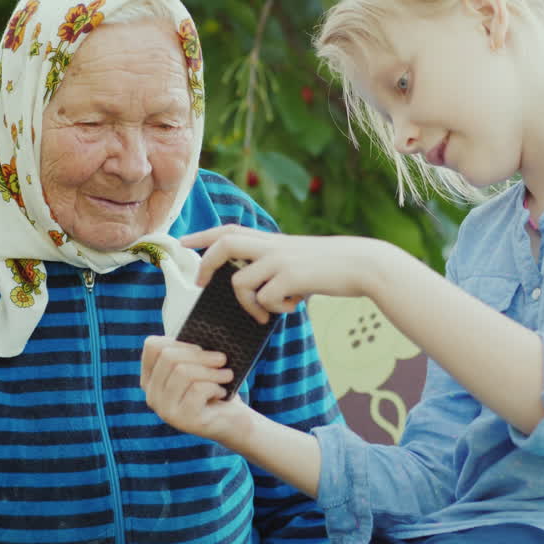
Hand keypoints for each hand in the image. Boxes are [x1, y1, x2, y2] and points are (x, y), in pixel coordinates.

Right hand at [140, 336, 252, 447]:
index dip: (179, 341)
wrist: (233, 421)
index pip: (152, 346)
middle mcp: (152, 396)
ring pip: (182, 372)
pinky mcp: (183, 420)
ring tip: (226, 375)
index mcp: (150, 379)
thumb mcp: (198, 366)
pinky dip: (215, 386)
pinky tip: (221, 393)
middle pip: (168, 357)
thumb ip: (188, 352)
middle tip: (222, 359)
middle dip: (201, 354)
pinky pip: (197, 389)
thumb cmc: (215, 387)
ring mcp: (165, 410)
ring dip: (211, 371)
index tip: (200, 348)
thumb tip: (197, 330)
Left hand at [181, 225, 398, 323]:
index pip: (229, 230)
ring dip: (249, 304)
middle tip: (200, 284)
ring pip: (240, 283)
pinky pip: (265, 299)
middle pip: (224, 245)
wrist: (361, 264)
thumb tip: (258, 292)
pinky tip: (292, 307)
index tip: (182, 243)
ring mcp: (280, 260)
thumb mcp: (299, 259)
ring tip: (267, 313)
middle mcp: (272, 245)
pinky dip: (274, 309)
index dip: (203, 236)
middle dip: (206, 265)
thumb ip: (275, 267)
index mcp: (272, 241)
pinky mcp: (291, 276)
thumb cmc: (331, 267)